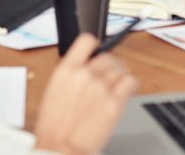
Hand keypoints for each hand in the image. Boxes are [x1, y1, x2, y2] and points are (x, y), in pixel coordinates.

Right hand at [34, 33, 137, 154]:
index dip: (94, 45)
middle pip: (107, 57)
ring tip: (118, 82)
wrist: (61, 147)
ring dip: (120, 74)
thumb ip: (71, 75)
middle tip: (110, 73)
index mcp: (67, 69)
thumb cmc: (54, 125)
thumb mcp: (54, 90)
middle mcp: (85, 74)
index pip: (87, 41)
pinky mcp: (114, 103)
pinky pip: (130, 82)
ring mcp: (101, 88)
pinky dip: (131, 83)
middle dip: (110, 64)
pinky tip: (127, 88)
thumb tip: (85, 69)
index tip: (97, 50)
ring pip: (120, 69)